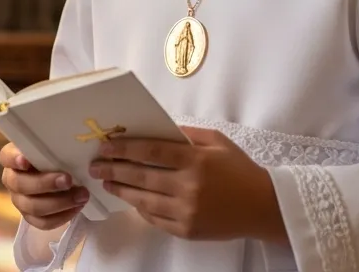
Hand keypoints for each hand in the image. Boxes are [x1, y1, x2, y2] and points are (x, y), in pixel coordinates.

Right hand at [0, 142, 89, 229]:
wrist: (61, 173)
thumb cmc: (55, 154)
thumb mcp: (52, 144)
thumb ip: (54, 142)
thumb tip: (71, 138)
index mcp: (12, 158)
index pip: (6, 157)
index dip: (14, 159)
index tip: (26, 160)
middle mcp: (12, 179)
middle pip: (21, 185)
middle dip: (45, 184)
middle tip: (68, 180)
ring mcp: (20, 200)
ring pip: (33, 207)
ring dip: (59, 203)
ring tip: (82, 195)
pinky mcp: (31, 217)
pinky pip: (43, 223)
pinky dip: (62, 217)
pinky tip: (78, 207)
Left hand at [88, 126, 286, 242]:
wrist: (262, 206)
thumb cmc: (239, 169)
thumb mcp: (217, 141)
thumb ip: (186, 134)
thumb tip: (155, 128)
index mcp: (195, 160)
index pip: (150, 152)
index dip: (124, 148)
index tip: (105, 145)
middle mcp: (188, 187)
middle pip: (141, 177)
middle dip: (114, 169)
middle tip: (96, 164)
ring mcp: (186, 212)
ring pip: (143, 200)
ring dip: (121, 190)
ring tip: (107, 181)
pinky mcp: (187, 230)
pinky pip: (155, 219)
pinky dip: (140, 209)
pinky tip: (130, 199)